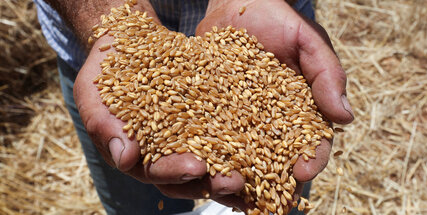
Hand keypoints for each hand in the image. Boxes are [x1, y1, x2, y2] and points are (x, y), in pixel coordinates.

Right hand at [73, 35, 244, 202]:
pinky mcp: (205, 119)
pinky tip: (262, 145)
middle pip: (190, 176)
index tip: (195, 167)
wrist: (127, 45)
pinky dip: (242, 141)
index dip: (175, 171)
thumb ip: (104, 126)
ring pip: (212, 161)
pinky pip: (225, 132)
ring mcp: (188, 138)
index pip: (156, 172)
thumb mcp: (93, 96)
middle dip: (212, 181)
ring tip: (256, 175)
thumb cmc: (104, 73)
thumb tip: (124, 159)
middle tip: (234, 182)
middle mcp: (166, 154)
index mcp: (138, 157)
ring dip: (233, 170)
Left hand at [196, 0, 353, 210]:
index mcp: (298, 111)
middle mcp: (269, 122)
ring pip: (238, 155)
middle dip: (267, 180)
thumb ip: (327, 75)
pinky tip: (196, 164)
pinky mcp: (211, 112)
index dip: (309, 159)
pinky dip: (204, 152)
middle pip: (272, 159)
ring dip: (233, 174)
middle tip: (260, 197)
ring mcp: (239, 119)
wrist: (236, 3)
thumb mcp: (307, 40)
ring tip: (224, 185)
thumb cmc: (277, 19)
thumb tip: (346, 118)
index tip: (301, 172)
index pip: (309, 143)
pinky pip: (207, 136)